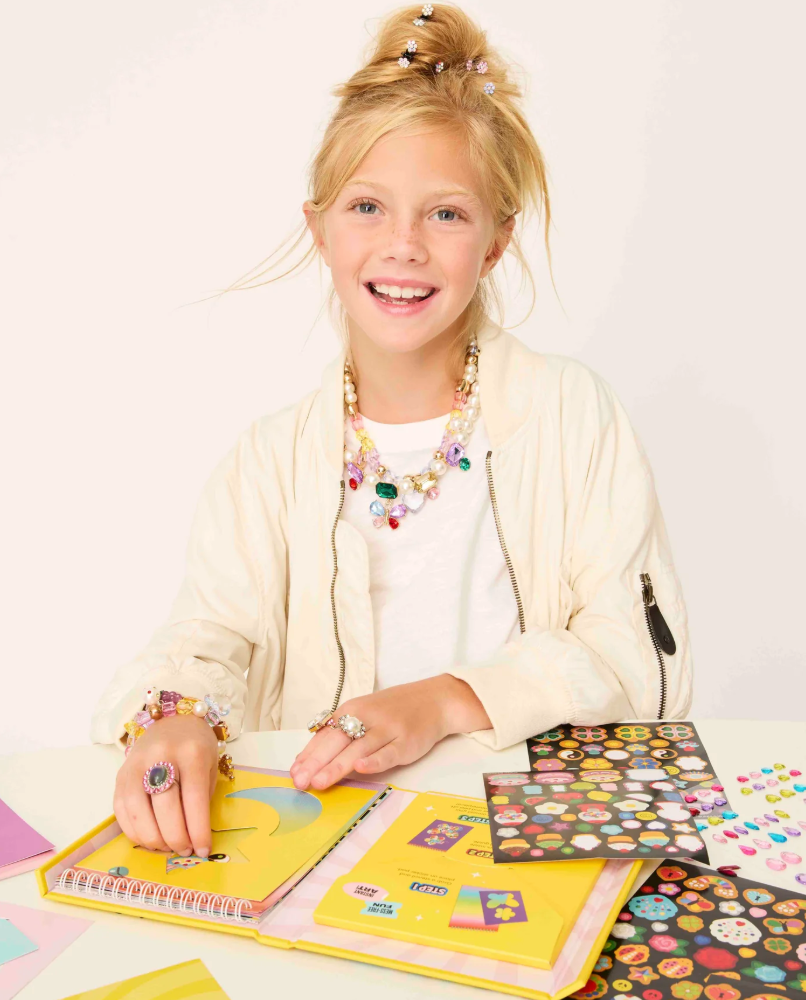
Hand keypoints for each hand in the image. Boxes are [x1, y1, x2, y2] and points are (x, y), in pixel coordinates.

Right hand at [113, 713, 219, 856]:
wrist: (171, 722)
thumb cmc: (196, 747)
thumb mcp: (209, 766)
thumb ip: (202, 798)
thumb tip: (195, 839)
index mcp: (191, 753)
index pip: (193, 800)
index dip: (198, 830)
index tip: (203, 850)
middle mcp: (161, 756)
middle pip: (166, 809)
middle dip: (177, 838)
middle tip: (185, 851)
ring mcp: (136, 765)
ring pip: (140, 813)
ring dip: (154, 839)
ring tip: (167, 847)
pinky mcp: (120, 776)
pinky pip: (122, 812)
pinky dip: (135, 832)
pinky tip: (149, 839)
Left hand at [290, 674, 490, 791]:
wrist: (434, 700)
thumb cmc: (394, 710)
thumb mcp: (364, 713)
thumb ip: (339, 732)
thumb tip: (308, 756)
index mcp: (352, 710)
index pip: (324, 735)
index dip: (308, 755)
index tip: (293, 774)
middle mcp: (367, 717)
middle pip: (337, 742)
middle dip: (316, 763)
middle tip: (300, 782)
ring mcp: (387, 729)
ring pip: (358, 749)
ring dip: (337, 766)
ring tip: (319, 782)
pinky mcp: (406, 741)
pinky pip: (388, 753)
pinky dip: (374, 760)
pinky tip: (360, 767)